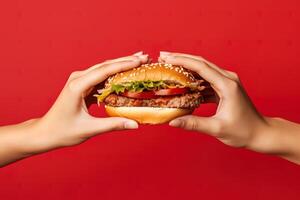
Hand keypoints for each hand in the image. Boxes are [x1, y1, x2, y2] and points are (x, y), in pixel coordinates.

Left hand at [20, 52, 148, 153]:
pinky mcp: (82, 85)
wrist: (46, 132)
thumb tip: (135, 124)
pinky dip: (115, 74)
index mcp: (77, 87)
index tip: (140, 61)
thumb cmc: (63, 131)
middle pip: (106, 65)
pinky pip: (101, 77)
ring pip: (104, 69)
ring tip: (139, 61)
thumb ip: (113, 125)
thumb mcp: (89, 129)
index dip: (124, 65)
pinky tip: (126, 73)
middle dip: (126, 60)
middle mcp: (78, 79)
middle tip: (145, 57)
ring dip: (121, 65)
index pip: (104, 71)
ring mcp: (79, 81)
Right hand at [159, 51, 268, 150]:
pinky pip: (206, 80)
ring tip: (168, 67)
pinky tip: (182, 82)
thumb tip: (172, 122)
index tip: (166, 58)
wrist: (261, 133)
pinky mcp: (225, 88)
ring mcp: (227, 82)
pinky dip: (193, 79)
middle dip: (181, 59)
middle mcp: (228, 79)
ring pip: (203, 70)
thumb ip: (193, 124)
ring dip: (186, 67)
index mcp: (227, 85)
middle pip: (201, 63)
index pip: (201, 67)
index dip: (182, 61)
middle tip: (162, 57)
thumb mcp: (217, 129)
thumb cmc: (243, 131)